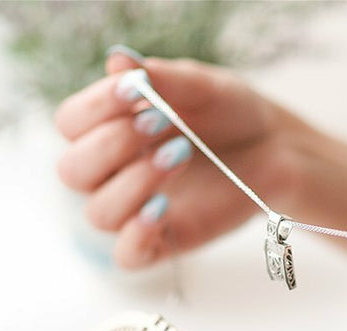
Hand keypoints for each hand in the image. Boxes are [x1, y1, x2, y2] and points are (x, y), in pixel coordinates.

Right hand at [54, 48, 304, 268]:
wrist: (275, 148)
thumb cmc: (231, 113)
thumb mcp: (203, 87)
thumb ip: (163, 78)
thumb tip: (118, 60)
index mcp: (109, 128)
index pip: (70, 123)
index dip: (94, 107)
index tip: (134, 89)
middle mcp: (113, 172)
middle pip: (73, 171)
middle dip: (112, 144)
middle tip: (162, 123)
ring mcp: (135, 209)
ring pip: (99, 212)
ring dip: (133, 182)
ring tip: (180, 154)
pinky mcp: (162, 242)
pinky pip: (127, 255)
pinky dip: (136, 235)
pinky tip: (162, 208)